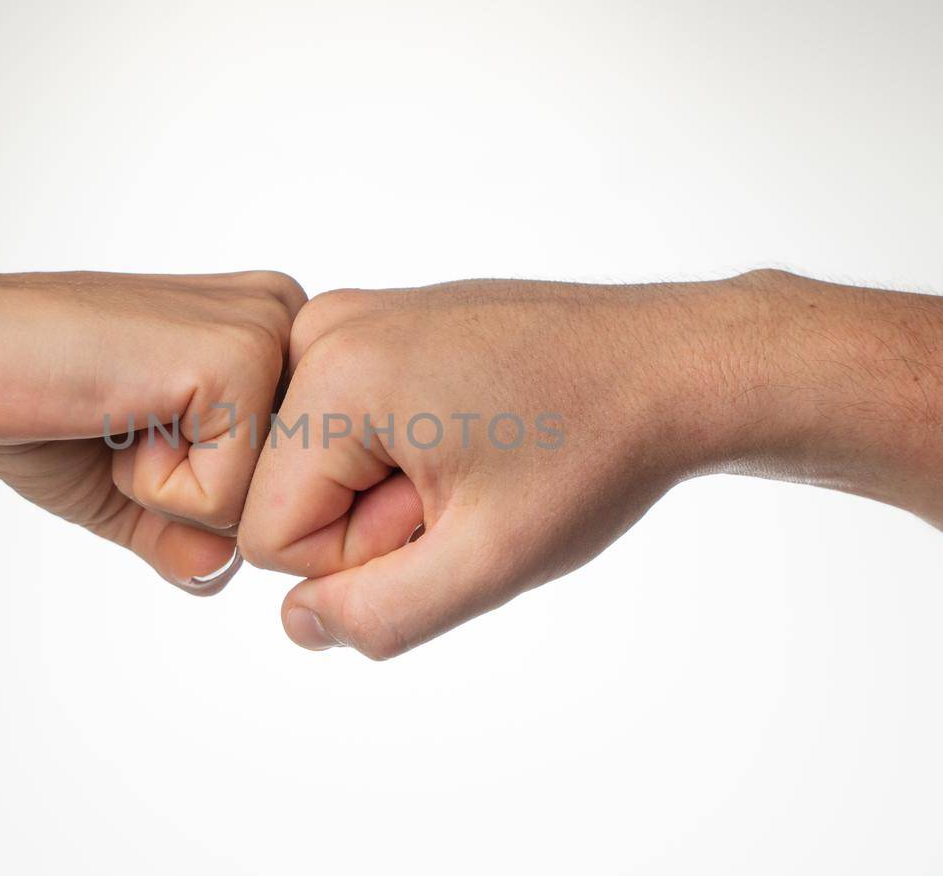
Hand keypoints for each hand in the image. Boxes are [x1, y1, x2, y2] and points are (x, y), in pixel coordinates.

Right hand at [0, 256, 306, 593]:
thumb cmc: (34, 404)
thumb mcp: (129, 490)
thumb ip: (187, 535)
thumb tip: (222, 573)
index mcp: (273, 333)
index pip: (289, 480)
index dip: (200, 490)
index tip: (135, 422)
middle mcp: (289, 319)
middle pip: (288, 494)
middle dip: (194, 494)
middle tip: (124, 420)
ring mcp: (268, 333)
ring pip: (263, 503)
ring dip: (171, 491)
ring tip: (120, 415)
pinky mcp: (239, 359)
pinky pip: (227, 499)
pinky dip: (155, 486)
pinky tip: (116, 413)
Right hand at [238, 277, 754, 655]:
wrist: (672, 366)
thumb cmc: (595, 451)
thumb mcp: (490, 561)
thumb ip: (379, 614)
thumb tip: (298, 623)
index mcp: (335, 376)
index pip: (270, 536)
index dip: (363, 557)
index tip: (447, 512)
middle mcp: (323, 328)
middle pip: (288, 494)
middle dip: (374, 518)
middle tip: (471, 484)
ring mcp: (351, 318)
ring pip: (316, 465)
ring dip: (388, 487)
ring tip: (475, 458)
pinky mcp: (377, 324)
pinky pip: (345, 427)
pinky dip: (401, 450)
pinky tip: (472, 432)